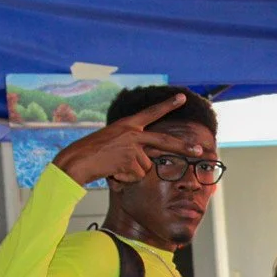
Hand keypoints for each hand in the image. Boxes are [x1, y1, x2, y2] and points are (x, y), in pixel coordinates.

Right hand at [52, 94, 191, 186]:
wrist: (76, 161)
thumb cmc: (93, 154)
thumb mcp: (114, 143)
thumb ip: (134, 147)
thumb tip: (151, 161)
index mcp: (128, 124)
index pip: (151, 112)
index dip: (167, 105)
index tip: (182, 97)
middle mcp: (132, 132)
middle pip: (165, 142)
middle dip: (184, 148)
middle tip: (200, 151)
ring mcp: (132, 146)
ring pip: (146, 167)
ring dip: (132, 173)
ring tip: (114, 167)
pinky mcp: (130, 160)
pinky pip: (137, 176)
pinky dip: (126, 179)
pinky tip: (113, 172)